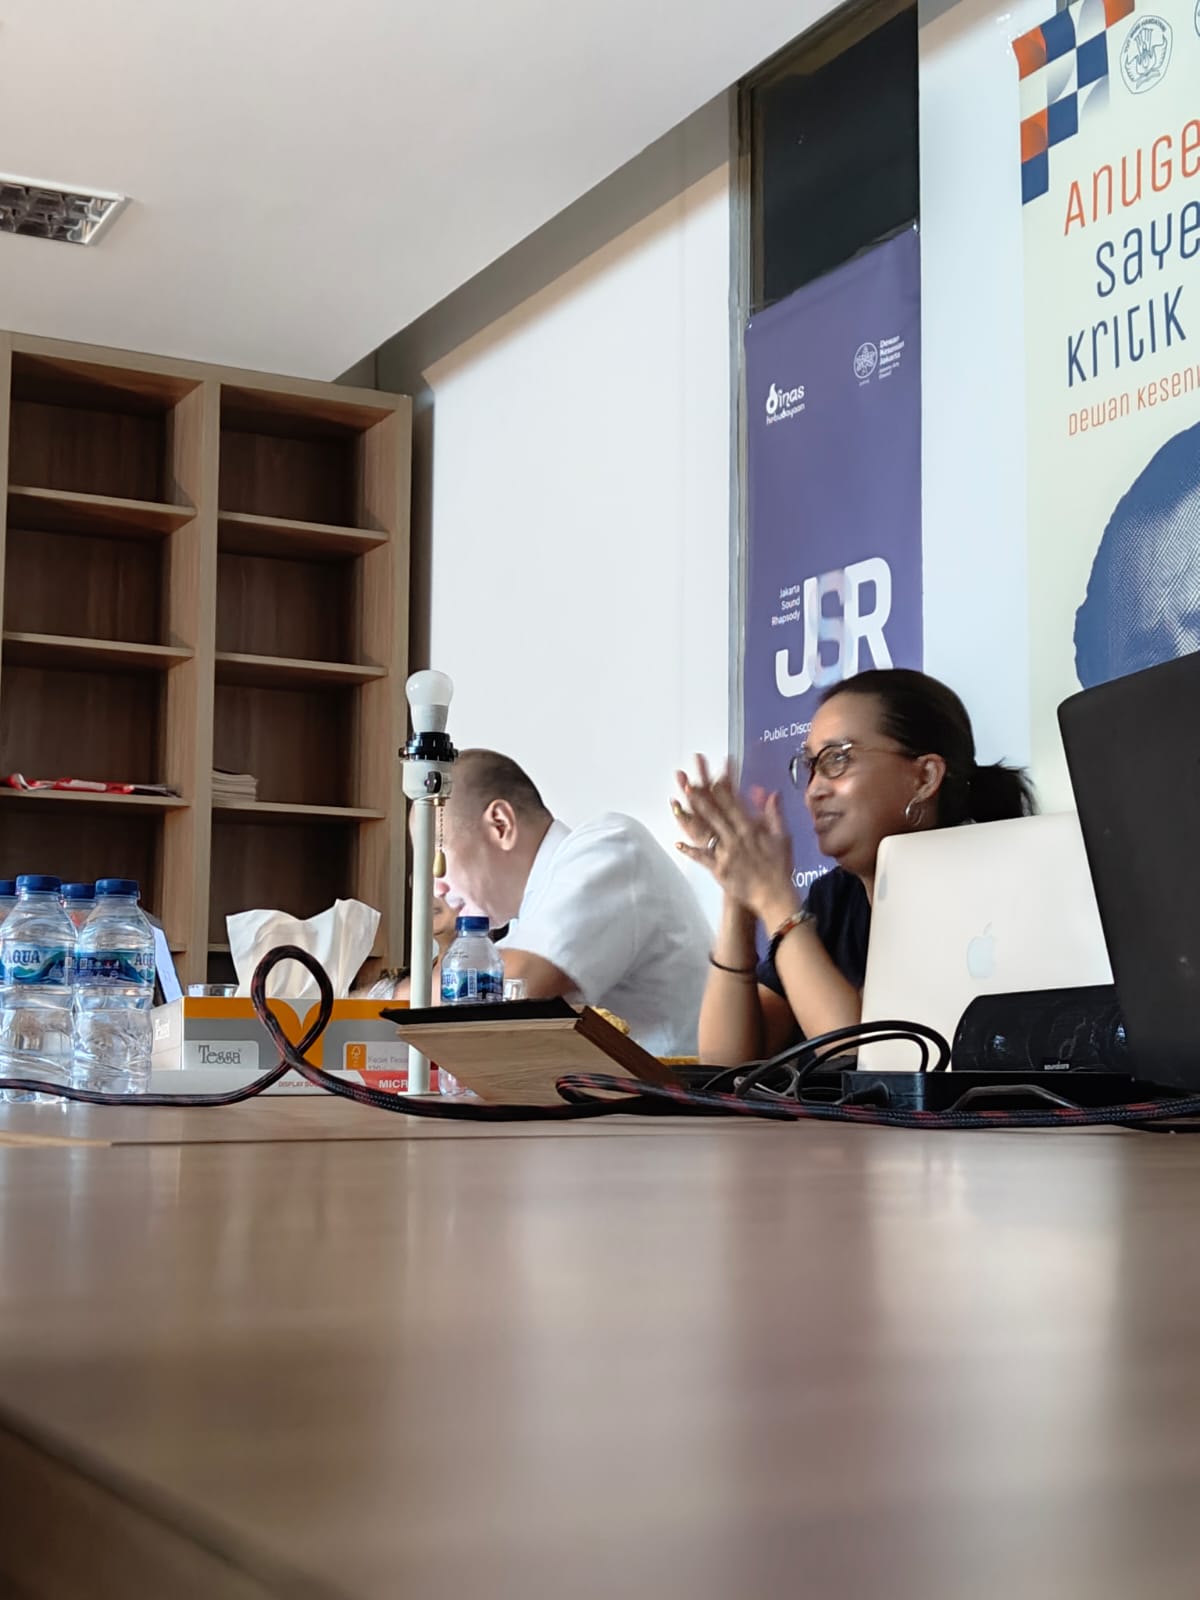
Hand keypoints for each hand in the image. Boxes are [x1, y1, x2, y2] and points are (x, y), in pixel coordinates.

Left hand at [672, 757, 798, 923]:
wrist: (774, 895)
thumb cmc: (780, 866)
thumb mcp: (782, 837)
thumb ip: (775, 814)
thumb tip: (773, 793)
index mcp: (750, 830)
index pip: (733, 805)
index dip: (721, 791)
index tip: (712, 777)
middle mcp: (735, 839)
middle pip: (715, 815)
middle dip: (700, 799)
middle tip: (687, 784)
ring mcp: (725, 854)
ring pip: (705, 833)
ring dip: (690, 819)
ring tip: (677, 806)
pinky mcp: (719, 870)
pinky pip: (702, 858)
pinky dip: (690, 851)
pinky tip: (677, 843)